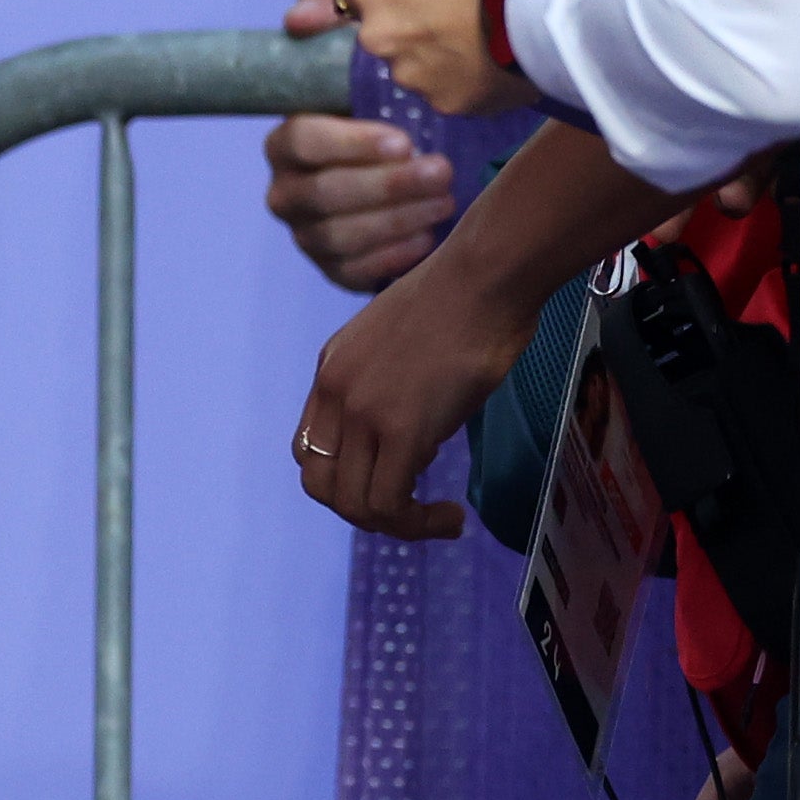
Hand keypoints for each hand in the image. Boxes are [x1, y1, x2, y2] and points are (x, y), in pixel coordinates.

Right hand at [263, 0, 453, 293]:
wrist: (415, 157)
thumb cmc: (387, 106)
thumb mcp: (364, 53)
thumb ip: (333, 16)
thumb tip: (299, 17)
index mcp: (288, 141)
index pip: (302, 141)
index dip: (350, 143)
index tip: (404, 139)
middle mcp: (288, 191)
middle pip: (324, 195)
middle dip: (386, 186)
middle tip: (441, 171)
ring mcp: (307, 233)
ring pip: (341, 235)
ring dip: (397, 219)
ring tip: (445, 199)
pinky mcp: (332, 268)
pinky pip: (352, 272)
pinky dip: (391, 257)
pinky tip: (428, 239)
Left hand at [291, 260, 526, 541]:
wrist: (488, 273)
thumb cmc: (469, 297)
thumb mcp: (405, 340)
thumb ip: (393, 383)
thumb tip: (417, 430)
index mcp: (331, 368)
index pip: (310, 448)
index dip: (345, 479)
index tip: (393, 481)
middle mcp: (335, 392)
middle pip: (320, 485)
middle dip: (362, 511)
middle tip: (412, 512)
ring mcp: (363, 412)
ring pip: (353, 504)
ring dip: (397, 526)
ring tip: (440, 521)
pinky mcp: (401, 429)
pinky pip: (389, 505)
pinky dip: (418, 525)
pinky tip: (451, 517)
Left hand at [339, 0, 553, 118]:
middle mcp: (379, 35)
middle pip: (384, 37)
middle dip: (411, 30)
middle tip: (456, 18)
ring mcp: (412, 75)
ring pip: (417, 69)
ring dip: (439, 61)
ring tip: (484, 45)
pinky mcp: (446, 104)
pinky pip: (450, 93)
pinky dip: (467, 83)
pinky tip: (498, 67)